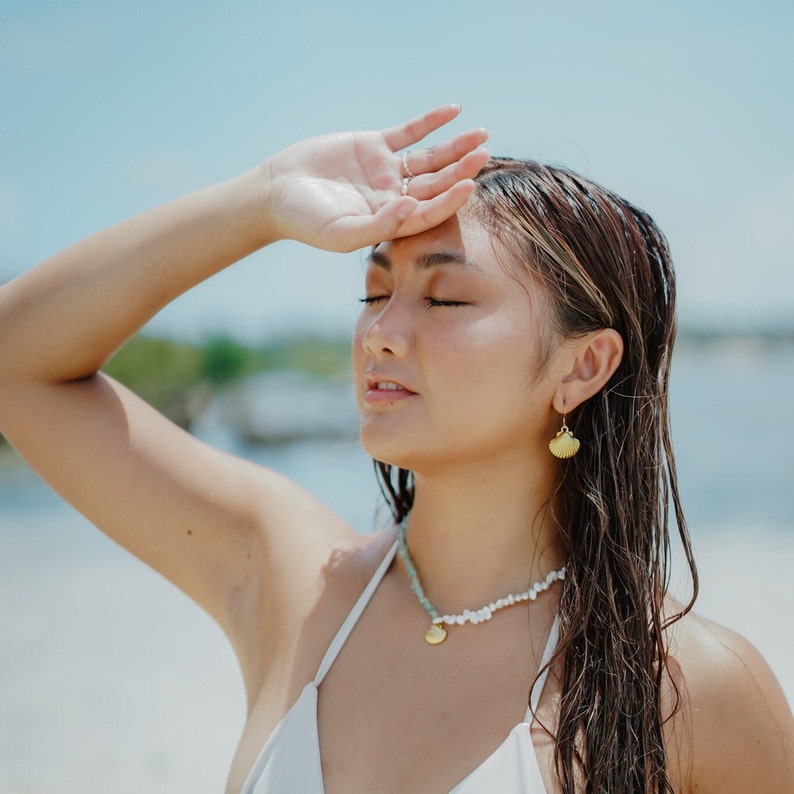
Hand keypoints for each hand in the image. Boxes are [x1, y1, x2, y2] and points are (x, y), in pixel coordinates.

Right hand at [260, 105, 489, 251]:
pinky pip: (409, 132)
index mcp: (391, 221)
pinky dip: (430, 122)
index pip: (429, 212)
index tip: (470, 185)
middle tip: (483, 155)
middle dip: (460, 170)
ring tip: (480, 135)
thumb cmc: (306, 220)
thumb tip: (412, 205)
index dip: (450, 200)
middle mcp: (395, 197)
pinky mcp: (375, 146)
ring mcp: (387, 171)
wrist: (276, 192)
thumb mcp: (341, 232)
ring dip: (454, 146)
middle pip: (436, 183)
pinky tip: (453, 111)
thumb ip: (378, 224)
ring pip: (429, 158)